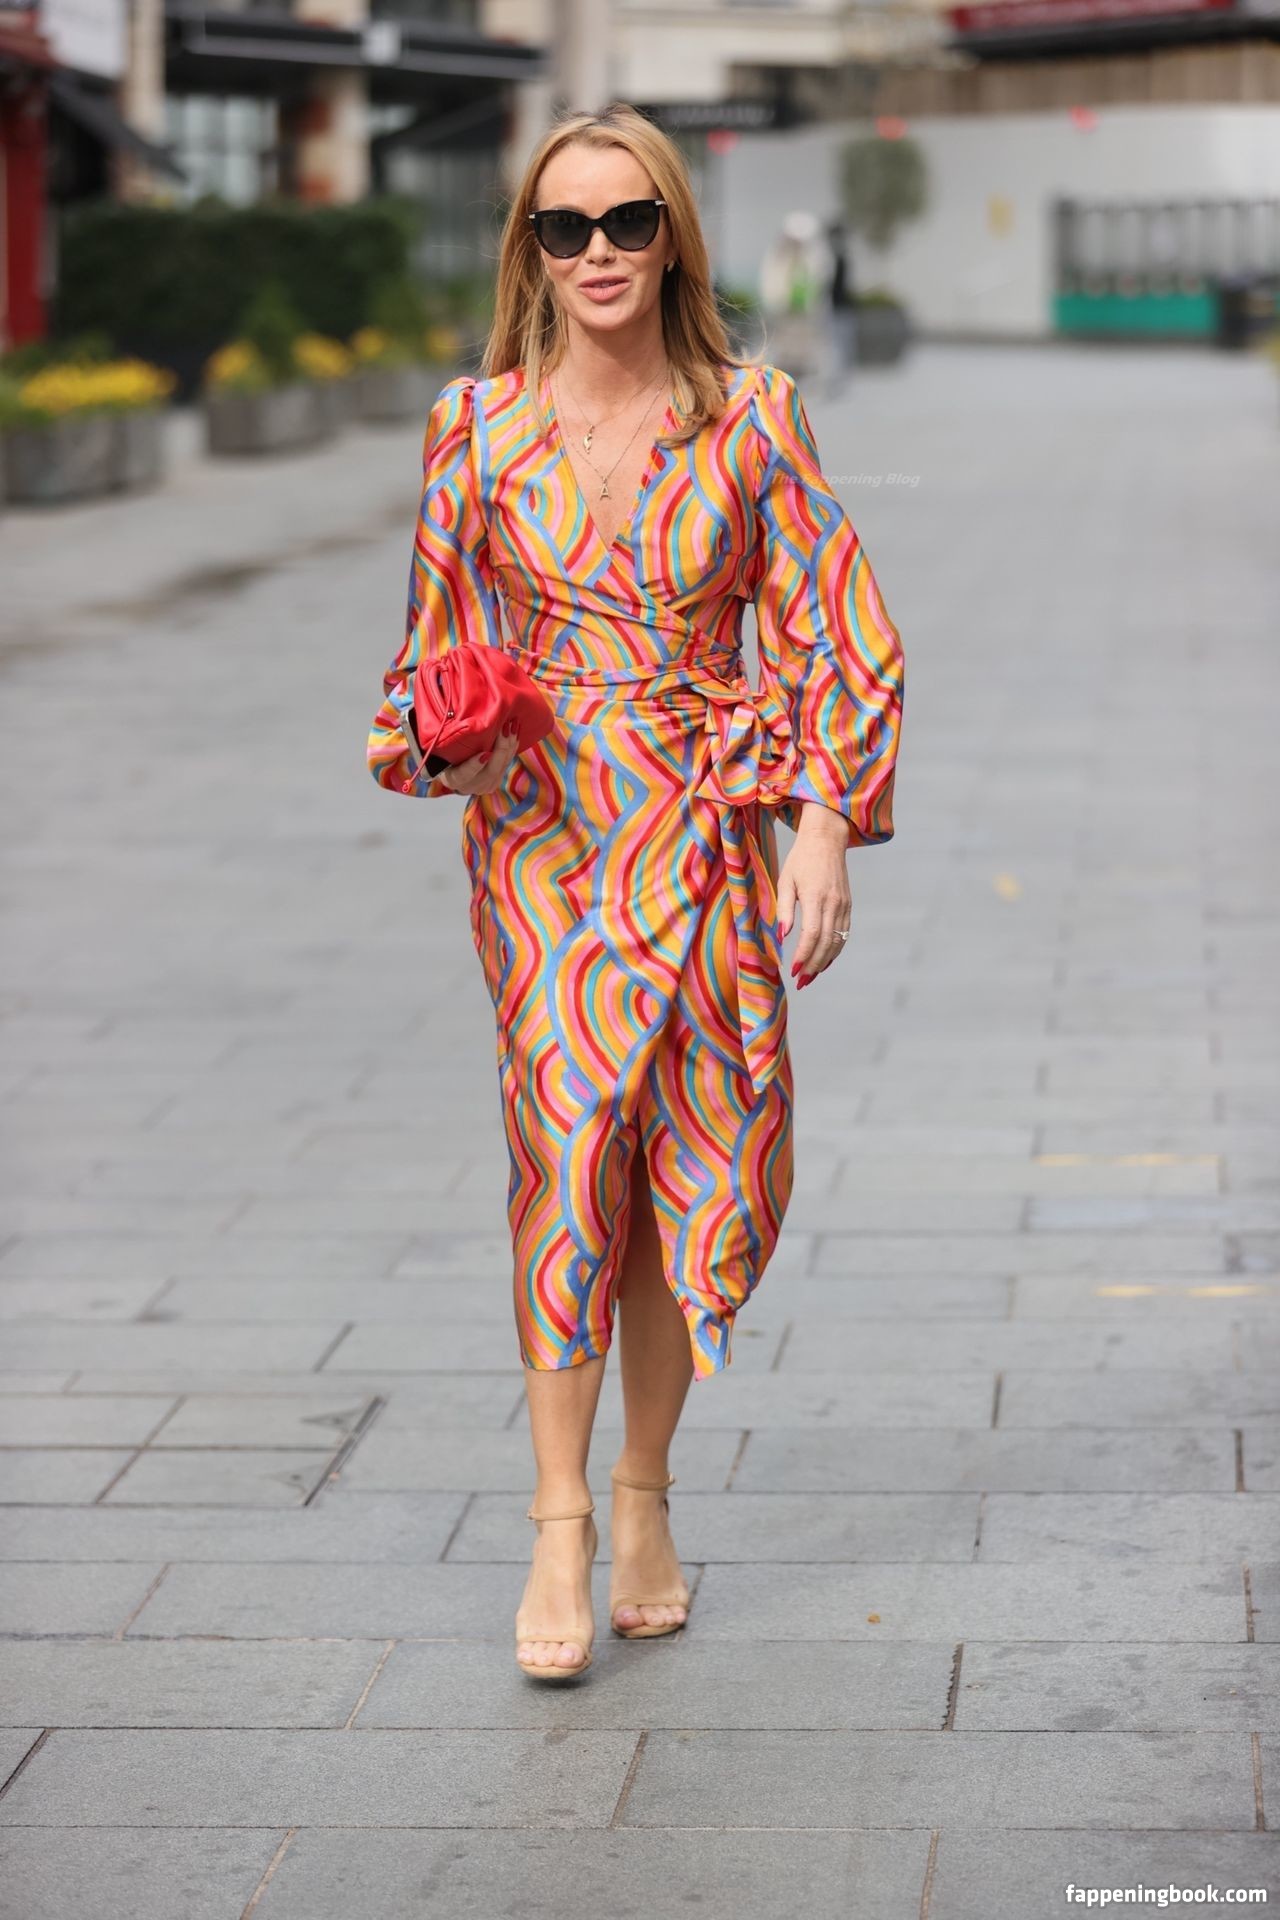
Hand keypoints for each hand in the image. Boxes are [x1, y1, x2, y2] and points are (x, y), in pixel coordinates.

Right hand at [439, 722, 521, 795]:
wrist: (451, 769)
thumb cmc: (443, 754)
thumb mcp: (441, 749)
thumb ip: (446, 741)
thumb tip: (448, 719)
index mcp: (453, 779)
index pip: (463, 775)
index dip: (474, 766)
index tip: (484, 754)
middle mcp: (470, 786)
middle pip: (490, 771)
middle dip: (500, 749)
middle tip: (505, 728)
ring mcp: (485, 785)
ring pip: (502, 767)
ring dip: (510, 745)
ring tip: (513, 725)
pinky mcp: (496, 780)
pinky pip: (506, 764)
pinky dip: (512, 747)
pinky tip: (515, 732)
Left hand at [776, 806, 850, 989]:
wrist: (826, 839)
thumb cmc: (801, 859)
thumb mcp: (785, 881)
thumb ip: (784, 909)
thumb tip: (782, 936)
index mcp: (816, 897)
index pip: (812, 934)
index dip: (804, 955)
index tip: (793, 970)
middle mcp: (834, 903)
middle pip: (826, 943)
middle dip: (814, 965)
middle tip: (801, 981)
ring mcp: (844, 905)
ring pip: (837, 941)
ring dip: (825, 962)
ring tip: (811, 976)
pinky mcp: (848, 905)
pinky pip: (843, 933)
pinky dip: (835, 950)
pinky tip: (824, 961)